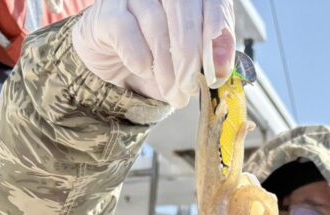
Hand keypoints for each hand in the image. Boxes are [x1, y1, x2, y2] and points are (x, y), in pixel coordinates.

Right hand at [72, 0, 235, 108]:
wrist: (117, 71)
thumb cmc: (161, 62)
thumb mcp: (193, 65)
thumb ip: (212, 60)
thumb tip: (223, 68)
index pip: (212, 2)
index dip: (217, 32)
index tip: (217, 67)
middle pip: (184, 12)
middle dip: (190, 56)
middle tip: (190, 88)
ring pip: (156, 24)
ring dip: (165, 67)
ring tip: (171, 91)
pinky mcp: (106, 11)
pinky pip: (126, 30)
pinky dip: (138, 58)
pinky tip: (143, 71)